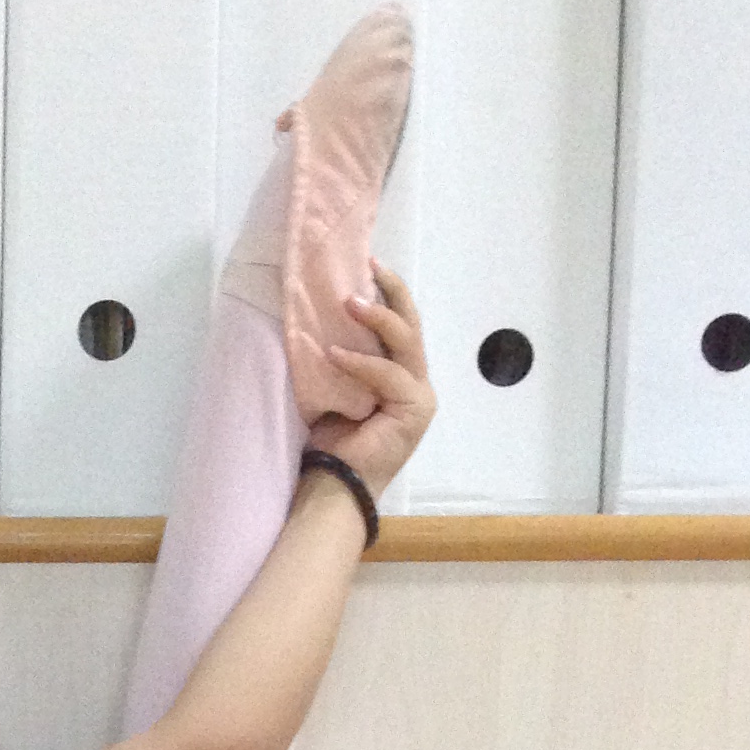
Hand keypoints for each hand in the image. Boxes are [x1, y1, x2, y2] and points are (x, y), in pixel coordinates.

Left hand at [306, 264, 436, 500]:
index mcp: (402, 376)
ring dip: (377, 319)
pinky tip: (334, 354)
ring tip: (347, 302)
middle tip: (371, 265)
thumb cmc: (332, 441)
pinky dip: (360, 363)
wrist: (335, 485)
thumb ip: (346, 354)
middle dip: (393, 291)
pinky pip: (387, 375)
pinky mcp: (415, 410)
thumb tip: (329, 314)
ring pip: (406, 342)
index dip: (388, 294)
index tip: (366, 265)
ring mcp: (420, 396)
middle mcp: (417, 382)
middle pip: (412, 324)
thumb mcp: (337, 385)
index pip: (401, 325)